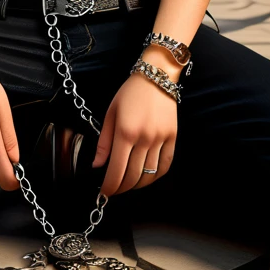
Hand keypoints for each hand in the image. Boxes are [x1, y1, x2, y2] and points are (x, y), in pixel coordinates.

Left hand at [91, 72, 176, 195]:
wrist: (156, 76)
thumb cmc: (129, 93)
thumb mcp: (110, 113)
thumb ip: (103, 143)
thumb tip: (97, 166)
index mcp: (125, 132)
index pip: (116, 170)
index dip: (110, 187)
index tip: (104, 193)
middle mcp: (144, 138)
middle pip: (133, 176)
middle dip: (121, 188)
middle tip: (115, 190)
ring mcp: (160, 139)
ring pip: (149, 174)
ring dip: (137, 185)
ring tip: (129, 185)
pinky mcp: (172, 137)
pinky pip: (165, 165)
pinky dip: (156, 176)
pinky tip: (147, 177)